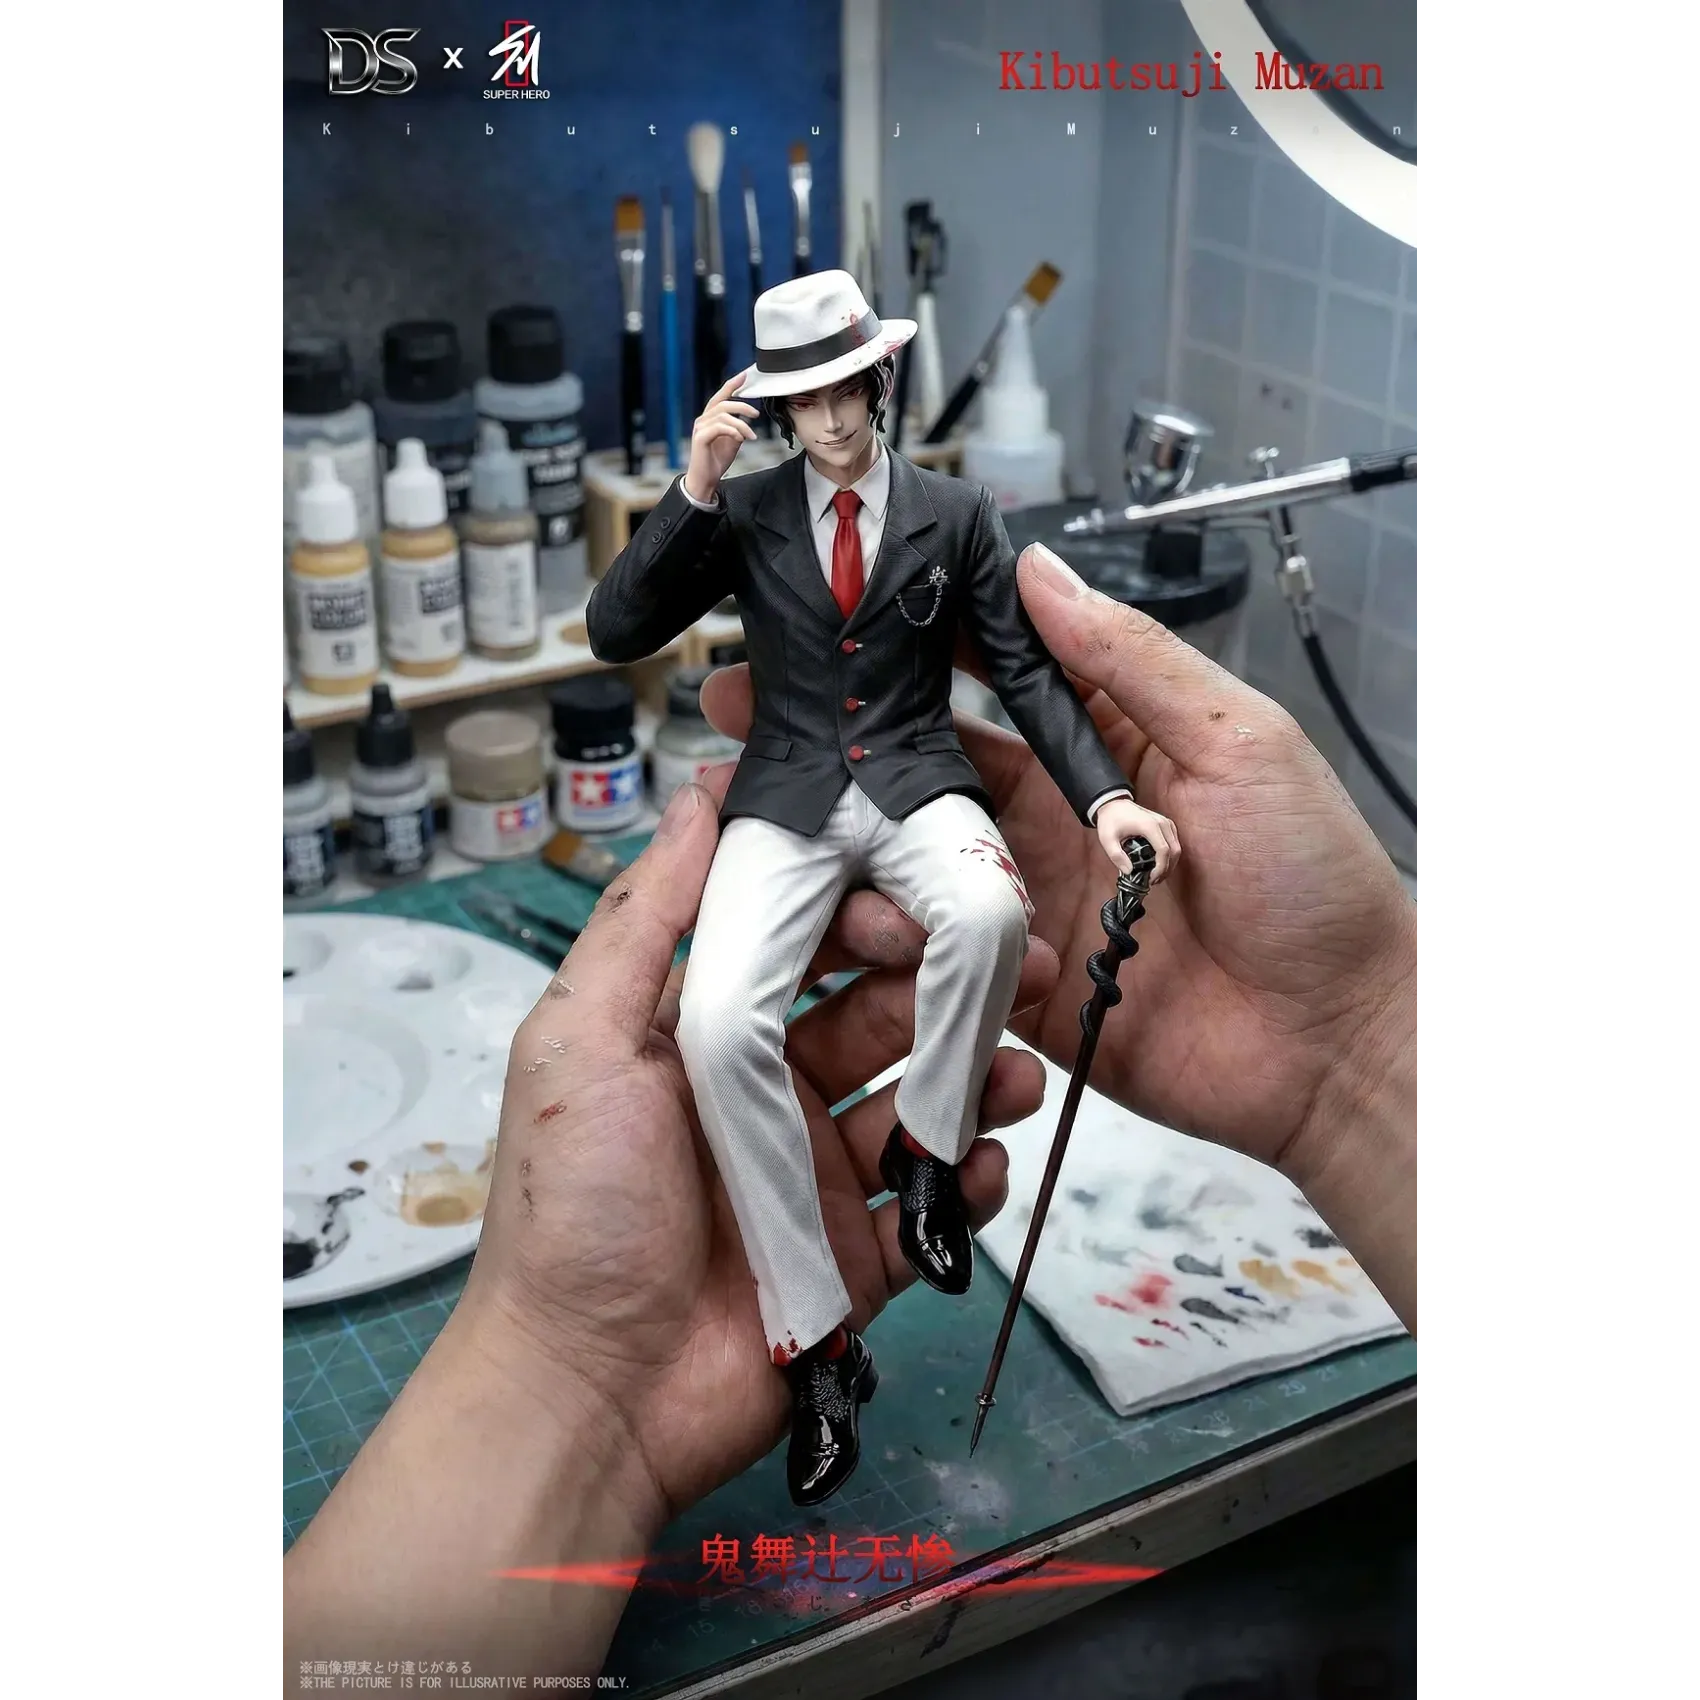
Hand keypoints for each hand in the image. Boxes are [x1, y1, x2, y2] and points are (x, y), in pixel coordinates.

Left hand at [460, 770, 1059, 1519]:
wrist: (587, 1397)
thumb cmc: (572, 1209)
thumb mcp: (580, 1043)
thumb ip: (646, 919)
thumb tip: (700, 792)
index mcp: (705, 1030)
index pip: (802, 940)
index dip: (862, 912)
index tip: (910, 909)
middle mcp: (767, 1089)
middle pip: (878, 1011)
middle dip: (949, 983)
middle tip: (1021, 964)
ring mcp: (817, 1173)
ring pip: (920, 1099)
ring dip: (978, 1074)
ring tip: (1022, 1071)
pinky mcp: (856, 1254)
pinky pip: (931, 1201)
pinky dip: (968, 1178)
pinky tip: (983, 1165)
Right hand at [683, 370, 760, 503]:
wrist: (706, 480)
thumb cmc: (716, 461)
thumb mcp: (733, 441)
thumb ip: (738, 427)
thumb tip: (747, 418)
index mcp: (710, 419)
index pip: (720, 397)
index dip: (732, 385)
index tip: (744, 376)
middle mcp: (703, 420)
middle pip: (723, 403)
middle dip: (742, 405)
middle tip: (756, 414)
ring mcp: (700, 428)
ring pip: (723, 415)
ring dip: (741, 424)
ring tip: (751, 436)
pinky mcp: (700, 438)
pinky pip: (719, 427)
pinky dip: (733, 431)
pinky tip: (740, 439)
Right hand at [700, 542, 1419, 1330]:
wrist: (1341, 1046)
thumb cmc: (1319, 884)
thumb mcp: (1236, 741)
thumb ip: (1127, 660)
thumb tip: (1039, 568)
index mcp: (1106, 746)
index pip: (988, 680)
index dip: (909, 650)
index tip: (828, 621)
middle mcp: (1056, 820)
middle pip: (927, 773)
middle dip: (842, 745)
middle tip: (750, 719)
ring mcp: (1033, 904)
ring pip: (916, 863)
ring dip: (862, 848)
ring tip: (801, 830)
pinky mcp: (1019, 986)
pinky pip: (940, 957)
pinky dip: (905, 943)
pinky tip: (876, 927)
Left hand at [1094, 795, 1178, 882]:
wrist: (1114, 804)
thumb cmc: (1111, 820)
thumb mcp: (1107, 839)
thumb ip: (1116, 856)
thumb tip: (1129, 871)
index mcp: (1150, 826)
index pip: (1164, 851)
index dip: (1160, 868)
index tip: (1151, 879)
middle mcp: (1162, 823)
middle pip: (1174, 851)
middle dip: (1167, 869)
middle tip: (1154, 880)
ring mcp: (1166, 822)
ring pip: (1177, 848)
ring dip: (1170, 864)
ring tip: (1156, 875)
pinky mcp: (1167, 824)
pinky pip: (1174, 843)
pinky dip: (1170, 856)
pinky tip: (1160, 864)